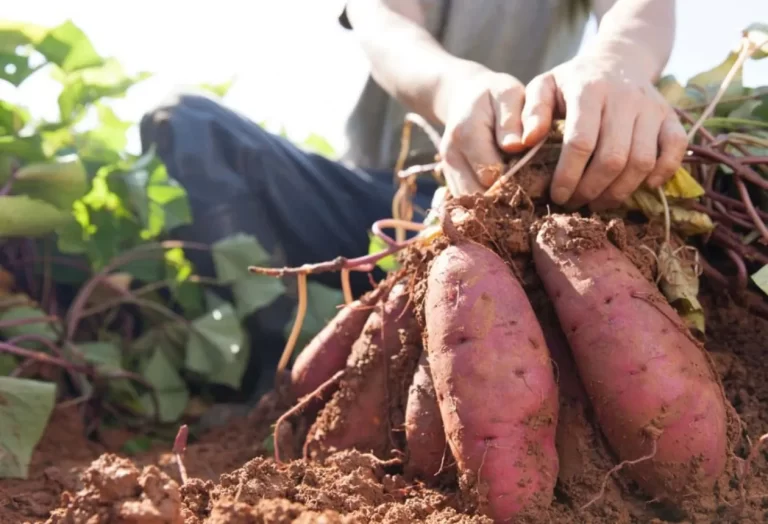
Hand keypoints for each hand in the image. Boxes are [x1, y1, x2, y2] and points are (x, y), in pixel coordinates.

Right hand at [437, 64, 527, 195]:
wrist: (464, 97)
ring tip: (518, 197)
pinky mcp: (450, 179)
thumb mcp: (508, 93)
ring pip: (470, 203)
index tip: (537, 179)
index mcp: (466, 134)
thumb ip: (512, 119)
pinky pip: (467, 202)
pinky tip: (504, 197)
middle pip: (478, 194)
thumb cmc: (494, 95)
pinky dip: (486, 204)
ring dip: (494, 205)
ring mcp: (448, 169)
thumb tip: (515, 146)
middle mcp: (451, 155)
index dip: (516, 180)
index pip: (490, 173)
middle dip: (505, 198)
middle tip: (530, 193)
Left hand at [520, 52, 687, 209]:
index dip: (568, 176)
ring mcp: (652, 106)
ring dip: (620, 190)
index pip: (580, 142)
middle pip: (612, 158)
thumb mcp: (544, 87)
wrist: (619, 59)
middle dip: (591, 189)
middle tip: (576, 203)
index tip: (557, 195)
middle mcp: (625, 97)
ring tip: (599, 201)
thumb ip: (530, 113)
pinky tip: (643, 186)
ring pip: (642, 160)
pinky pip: (676, 149)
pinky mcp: (670, 116)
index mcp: (589, 90)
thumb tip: (523, 142)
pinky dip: (663, 172)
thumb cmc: (573, 82)